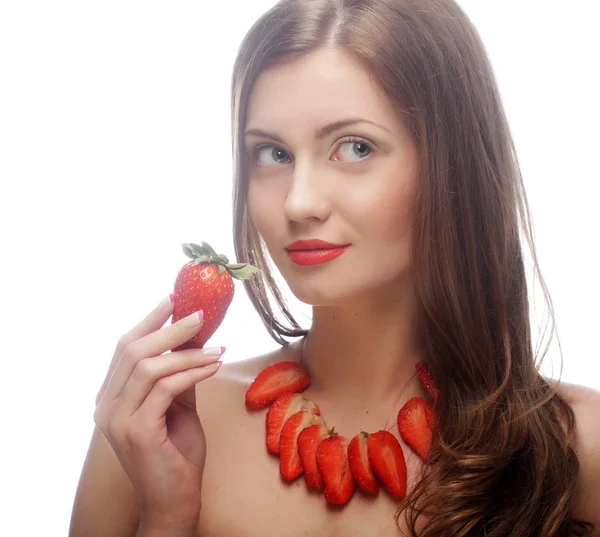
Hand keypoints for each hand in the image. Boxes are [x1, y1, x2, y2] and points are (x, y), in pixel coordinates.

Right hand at [94, 296, 223, 523]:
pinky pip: (166, 387)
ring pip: (150, 366)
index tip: (173, 299)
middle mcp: (105, 405)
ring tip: (218, 348)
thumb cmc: (176, 453)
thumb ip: (177, 374)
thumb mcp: (177, 404)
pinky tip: (215, 366)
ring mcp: (115, 419)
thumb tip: (193, 338)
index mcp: (110, 396)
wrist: (175, 501)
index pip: (125, 347)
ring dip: (188, 352)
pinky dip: (193, 372)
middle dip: (170, 327)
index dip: (149, 320)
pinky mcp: (135, 431)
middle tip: (201, 315)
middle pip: (133, 350)